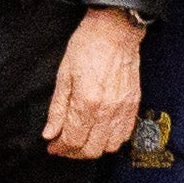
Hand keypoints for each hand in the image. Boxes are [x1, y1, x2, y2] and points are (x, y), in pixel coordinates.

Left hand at [45, 8, 143, 158]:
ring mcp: (123, 109)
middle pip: (90, 149)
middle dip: (74, 152)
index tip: (52, 146)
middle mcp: (107, 110)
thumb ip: (57, 109)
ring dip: (93, 148)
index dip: (59, 148)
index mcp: (87, 102)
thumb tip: (50, 133)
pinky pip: (124, 135)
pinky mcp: (134, 105)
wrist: (115, 30)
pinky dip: (111, 140)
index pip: (72, 140)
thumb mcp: (63, 75)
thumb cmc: (87, 46)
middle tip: (64, 145)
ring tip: (82, 139)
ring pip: (108, 147)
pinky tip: (100, 132)